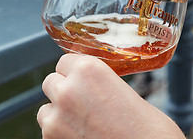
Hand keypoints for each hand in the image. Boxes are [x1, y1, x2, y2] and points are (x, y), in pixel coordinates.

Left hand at [37, 54, 184, 138]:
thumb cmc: (146, 127)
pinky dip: (60, 133)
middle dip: (64, 89)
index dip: (75, 71)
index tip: (82, 79)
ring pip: (45, 109)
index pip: (64, 61)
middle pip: (51, 81)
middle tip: (83, 101)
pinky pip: (48, 131)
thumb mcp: (124, 90)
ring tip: (83, 122)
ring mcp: (56, 119)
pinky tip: (83, 135)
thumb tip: (91, 85)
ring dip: (58, 112)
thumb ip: (101, 82)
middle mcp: (68, 90)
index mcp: (89, 70)